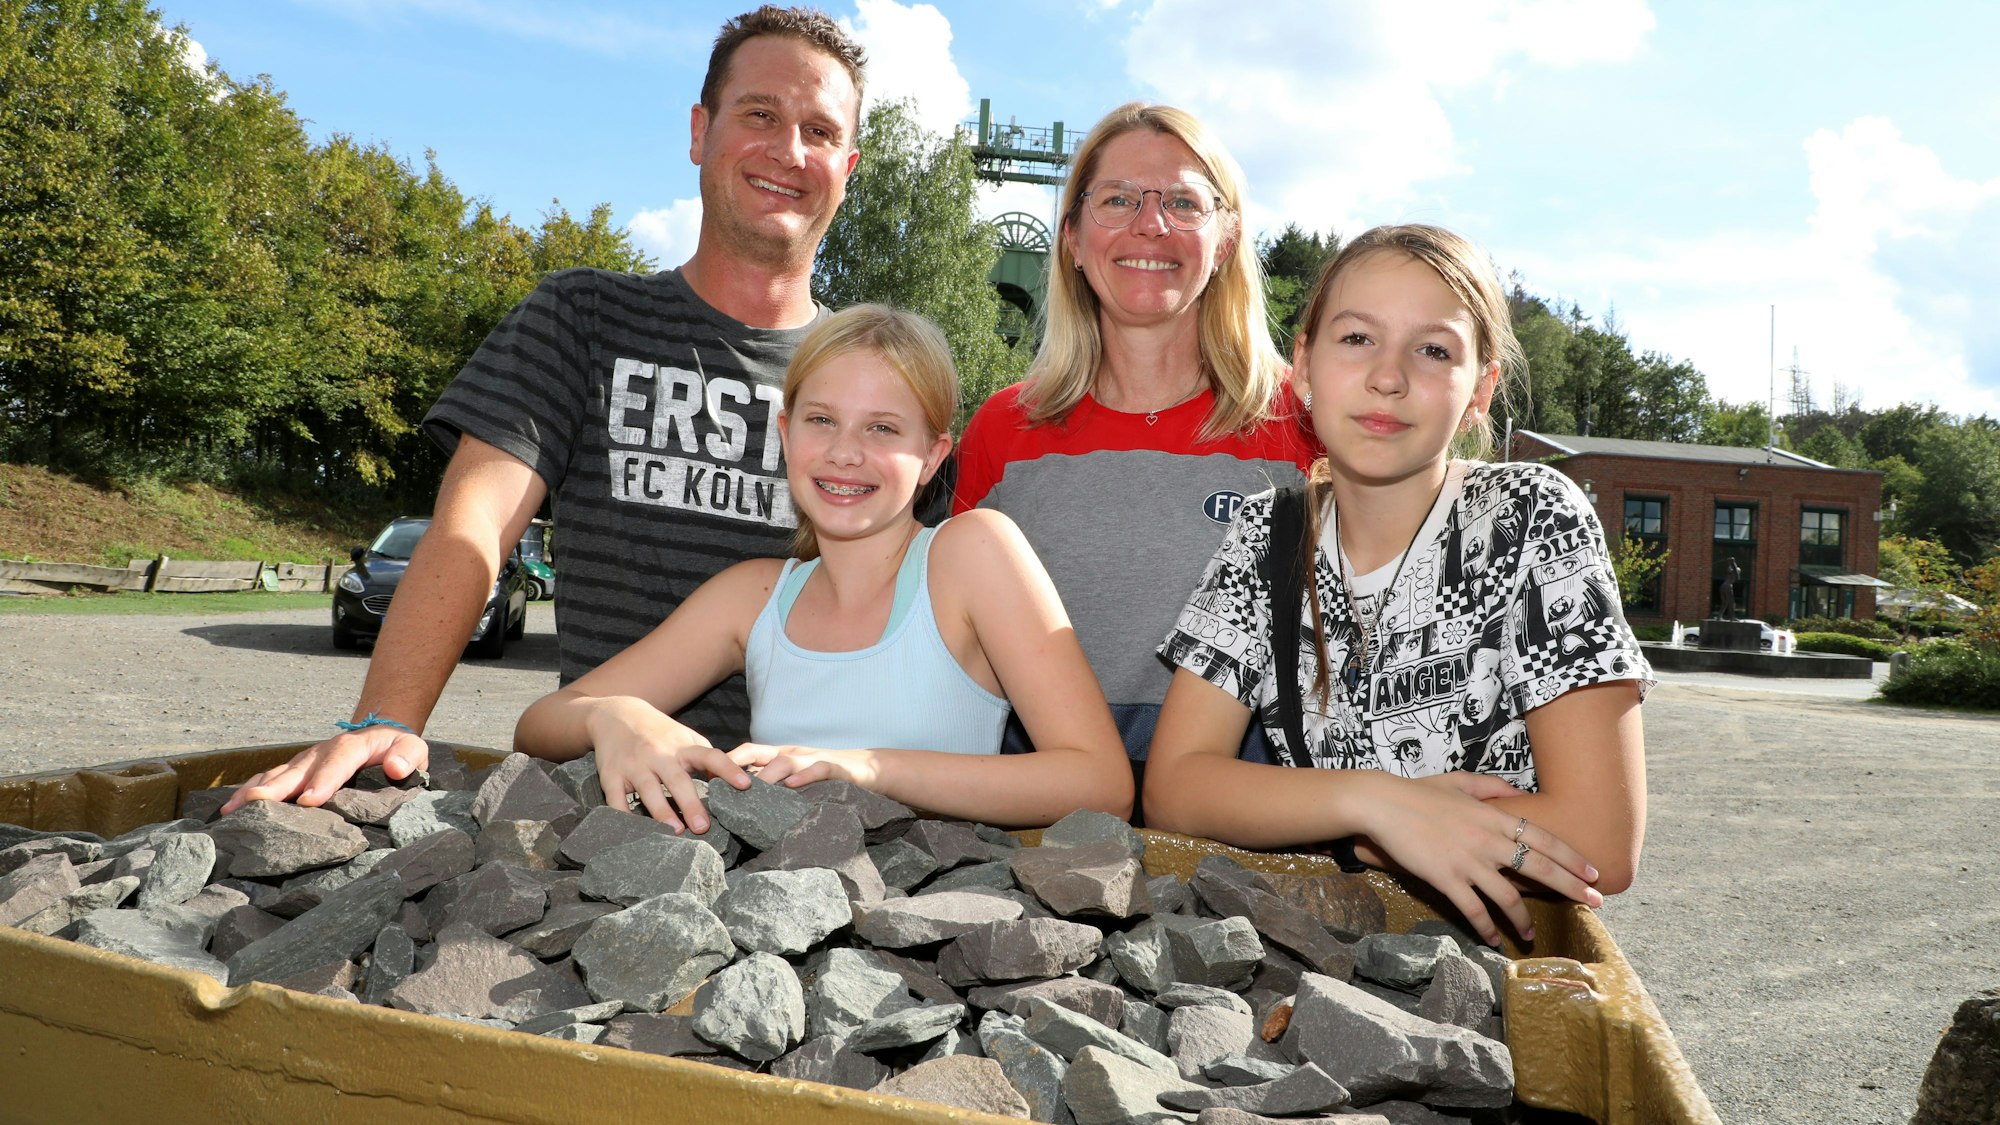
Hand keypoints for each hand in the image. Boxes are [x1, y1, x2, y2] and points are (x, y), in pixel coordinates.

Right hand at [222, 726, 427, 813]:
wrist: (380, 734)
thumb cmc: (396, 747)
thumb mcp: (412, 747)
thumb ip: (408, 756)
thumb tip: (398, 768)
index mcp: (351, 748)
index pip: (337, 763)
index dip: (323, 780)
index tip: (310, 800)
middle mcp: (321, 753)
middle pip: (296, 770)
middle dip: (275, 787)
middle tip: (255, 803)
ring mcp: (304, 762)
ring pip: (275, 775)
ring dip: (253, 791)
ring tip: (231, 810)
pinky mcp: (294, 772)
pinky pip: (269, 781)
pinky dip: (248, 794)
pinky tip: (229, 811)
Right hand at [586, 698, 751, 834]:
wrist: (616, 715)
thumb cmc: (659, 733)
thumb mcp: (685, 738)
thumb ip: (706, 758)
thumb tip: (733, 782)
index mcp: (682, 746)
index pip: (710, 756)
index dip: (728, 769)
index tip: (745, 785)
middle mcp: (659, 754)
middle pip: (677, 780)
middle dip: (690, 804)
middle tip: (703, 827)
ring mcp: (634, 765)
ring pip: (648, 791)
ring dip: (662, 812)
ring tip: (676, 832)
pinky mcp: (611, 775)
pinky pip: (616, 799)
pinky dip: (624, 816)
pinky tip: (635, 832)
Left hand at [727, 743, 874, 789]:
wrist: (868, 769)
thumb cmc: (827, 777)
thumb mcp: (797, 778)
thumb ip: (775, 785)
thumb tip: (743, 802)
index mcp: (781, 756)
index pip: (748, 752)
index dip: (727, 761)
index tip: (707, 776)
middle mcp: (793, 754)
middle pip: (760, 753)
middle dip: (737, 765)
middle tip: (719, 784)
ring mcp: (812, 759)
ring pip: (785, 761)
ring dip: (767, 774)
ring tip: (751, 788)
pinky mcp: (834, 769)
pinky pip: (817, 769)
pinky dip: (804, 776)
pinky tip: (793, 785)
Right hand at [1353, 771, 1601, 946]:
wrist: (1382, 804)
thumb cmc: (1418, 792)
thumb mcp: (1459, 781)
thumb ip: (1490, 786)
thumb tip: (1515, 793)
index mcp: (1493, 816)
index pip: (1543, 839)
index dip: (1571, 857)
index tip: (1593, 872)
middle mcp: (1487, 840)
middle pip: (1539, 868)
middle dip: (1571, 887)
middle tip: (1595, 903)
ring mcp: (1467, 862)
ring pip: (1509, 897)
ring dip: (1524, 919)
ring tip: (1532, 936)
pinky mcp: (1446, 879)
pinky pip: (1473, 910)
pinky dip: (1487, 927)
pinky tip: (1494, 939)